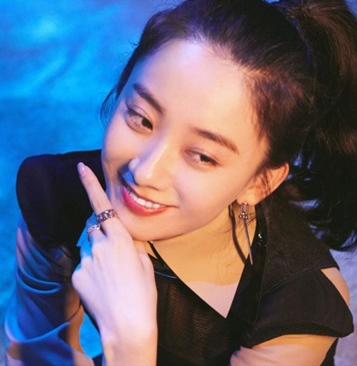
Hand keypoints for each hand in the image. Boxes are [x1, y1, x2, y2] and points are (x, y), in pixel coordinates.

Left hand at [72, 162, 156, 364]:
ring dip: (98, 252)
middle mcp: (100, 244)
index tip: (80, 168)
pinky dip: (91, 270)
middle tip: (113, 250)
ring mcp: (86, 260)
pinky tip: (102, 285)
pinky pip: (83, 264)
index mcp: (120, 238)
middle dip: (101, 230)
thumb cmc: (143, 293)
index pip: (102, 205)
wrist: (127, 323)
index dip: (90, 184)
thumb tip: (124, 238)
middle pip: (94, 227)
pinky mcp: (76, 275)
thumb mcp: (145, 263)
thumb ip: (131, 245)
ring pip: (89, 246)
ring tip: (111, 275)